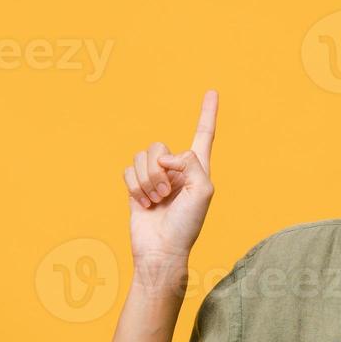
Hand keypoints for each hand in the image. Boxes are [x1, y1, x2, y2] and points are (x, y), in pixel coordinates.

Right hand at [122, 90, 217, 273]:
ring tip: (155, 201)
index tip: (212, 91)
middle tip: (166, 195)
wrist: (162, 250)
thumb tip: (166, 156)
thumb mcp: (202, 191)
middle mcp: (176, 169)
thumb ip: (191, 163)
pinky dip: (134, 187)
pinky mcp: (136, 186)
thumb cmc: (187, 225)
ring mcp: (155, 177)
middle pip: (159, 147)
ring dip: (146, 181)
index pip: (203, 135)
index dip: (207, 113)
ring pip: (141, 157)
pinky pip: (128, 170)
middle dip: (158, 171)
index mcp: (197, 168)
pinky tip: (144, 204)